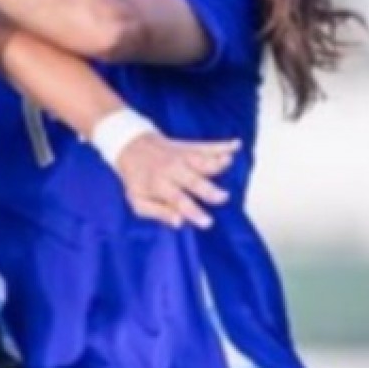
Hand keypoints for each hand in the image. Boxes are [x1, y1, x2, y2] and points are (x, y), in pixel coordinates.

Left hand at [113, 135, 235, 228]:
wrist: (132, 146)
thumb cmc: (138, 179)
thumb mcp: (139, 201)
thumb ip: (158, 212)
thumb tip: (180, 223)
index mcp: (159, 184)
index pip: (177, 200)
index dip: (193, 211)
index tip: (208, 223)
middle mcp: (172, 169)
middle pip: (192, 180)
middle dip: (208, 189)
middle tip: (223, 198)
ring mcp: (182, 156)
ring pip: (201, 160)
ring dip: (215, 161)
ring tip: (228, 162)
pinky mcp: (191, 147)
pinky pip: (208, 146)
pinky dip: (223, 145)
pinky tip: (236, 145)